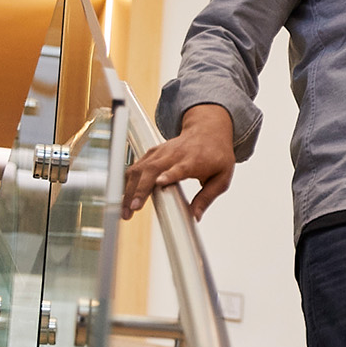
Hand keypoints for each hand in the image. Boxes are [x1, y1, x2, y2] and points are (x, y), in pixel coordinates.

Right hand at [122, 104, 235, 220]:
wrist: (208, 130)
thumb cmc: (217, 155)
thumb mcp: (222, 178)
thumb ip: (207, 197)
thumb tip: (196, 216)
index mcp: (193, 161)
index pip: (178, 168)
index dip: (168, 175)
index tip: (159, 182)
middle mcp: (174, 155)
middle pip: (151, 170)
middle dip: (139, 190)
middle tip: (132, 209)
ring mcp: (160, 153)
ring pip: (139, 169)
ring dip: (129, 189)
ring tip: (125, 210)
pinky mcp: (152, 153)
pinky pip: (135, 167)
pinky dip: (127, 182)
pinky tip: (123, 197)